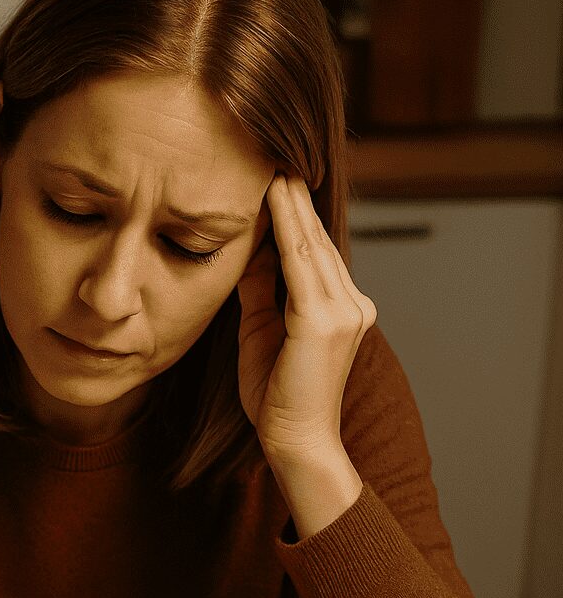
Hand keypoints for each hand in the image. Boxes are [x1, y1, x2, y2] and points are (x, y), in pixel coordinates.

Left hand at [237, 175, 375, 467]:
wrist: (294, 441)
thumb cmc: (276, 397)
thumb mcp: (262, 332)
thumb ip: (260, 290)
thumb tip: (246, 250)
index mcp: (342, 308)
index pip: (314, 252)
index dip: (295, 215)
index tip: (275, 179)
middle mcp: (352, 303)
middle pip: (316, 242)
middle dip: (295, 200)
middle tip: (275, 156)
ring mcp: (344, 311)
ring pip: (310, 245)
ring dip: (290, 203)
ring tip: (274, 166)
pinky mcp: (324, 320)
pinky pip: (300, 263)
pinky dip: (285, 228)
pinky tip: (274, 199)